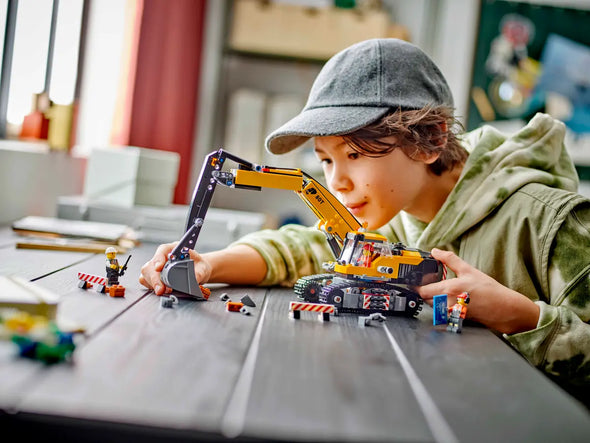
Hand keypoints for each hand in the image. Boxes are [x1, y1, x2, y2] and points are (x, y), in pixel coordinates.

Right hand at [139, 242, 212, 294]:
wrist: (198, 271)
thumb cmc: (199, 266)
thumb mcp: (202, 268)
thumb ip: (199, 273)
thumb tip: (194, 278)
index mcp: (174, 249)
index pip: (162, 250)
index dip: (159, 259)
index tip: (159, 267)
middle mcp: (163, 257)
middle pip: (151, 265)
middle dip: (154, 278)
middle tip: (161, 289)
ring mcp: (156, 266)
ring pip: (146, 273)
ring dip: (153, 283)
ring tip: (163, 291)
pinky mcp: (154, 275)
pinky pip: (146, 280)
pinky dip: (151, 286)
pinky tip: (160, 290)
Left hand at [417, 248, 539, 333]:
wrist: (503, 308)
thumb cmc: (489, 290)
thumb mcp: (468, 270)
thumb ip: (449, 259)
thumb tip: (436, 251)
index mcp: (448, 290)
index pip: (422, 291)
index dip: (416, 285)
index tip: (415, 281)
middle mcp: (446, 303)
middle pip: (424, 299)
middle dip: (424, 291)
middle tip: (429, 283)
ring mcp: (450, 313)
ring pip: (432, 306)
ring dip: (432, 298)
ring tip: (441, 290)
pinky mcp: (454, 319)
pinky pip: (440, 312)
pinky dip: (440, 306)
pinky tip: (449, 299)